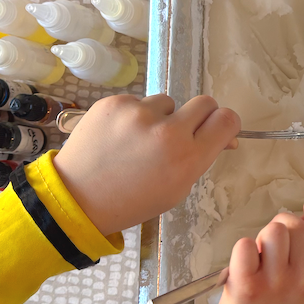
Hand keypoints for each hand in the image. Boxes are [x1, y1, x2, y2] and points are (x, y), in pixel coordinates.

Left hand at [52, 94, 240, 235]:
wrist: (78, 198)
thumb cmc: (132, 201)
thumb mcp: (177, 190)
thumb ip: (200, 159)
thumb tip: (223, 137)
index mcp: (187, 158)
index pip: (226, 120)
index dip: (225, 123)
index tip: (218, 128)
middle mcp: (167, 131)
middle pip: (204, 103)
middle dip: (198, 116)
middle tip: (181, 132)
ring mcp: (139, 113)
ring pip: (167, 102)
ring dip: (161, 117)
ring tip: (139, 140)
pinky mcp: (115, 102)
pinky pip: (138, 102)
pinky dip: (134, 116)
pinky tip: (119, 136)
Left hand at [211, 203, 303, 303]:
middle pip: (297, 226)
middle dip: (284, 228)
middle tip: (274, 247)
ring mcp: (277, 282)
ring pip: (273, 230)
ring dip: (264, 238)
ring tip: (260, 260)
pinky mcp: (247, 284)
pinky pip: (245, 244)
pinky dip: (243, 250)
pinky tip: (244, 267)